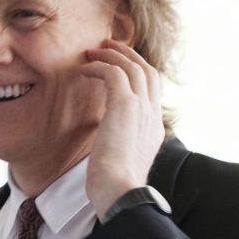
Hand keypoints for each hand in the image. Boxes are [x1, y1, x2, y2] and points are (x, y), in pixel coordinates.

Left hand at [81, 39, 164, 218]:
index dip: (137, 73)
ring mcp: (142, 108)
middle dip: (128, 55)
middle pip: (148, 71)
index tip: (118, 67)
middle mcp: (153, 114)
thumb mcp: (121, 162)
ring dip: (112, 55)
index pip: (153, 90)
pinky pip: (114, 73)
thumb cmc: (113, 186)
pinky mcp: (125, 105)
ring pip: (133, 67)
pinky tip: (84, 69)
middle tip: (108, 47)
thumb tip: (107, 144)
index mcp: (154, 128)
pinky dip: (99, 66)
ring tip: (92, 51)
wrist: (120, 191)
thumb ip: (120, 146)